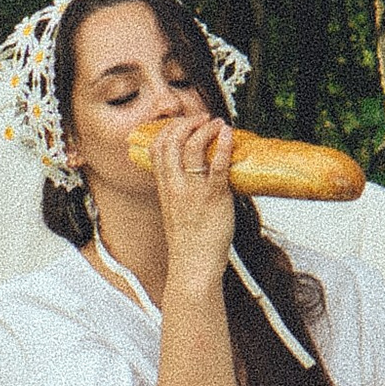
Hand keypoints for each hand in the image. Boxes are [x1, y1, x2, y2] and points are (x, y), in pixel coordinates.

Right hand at [143, 109, 236, 292]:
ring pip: (192, 147)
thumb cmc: (189, 243)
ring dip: (205, 129)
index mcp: (164, 188)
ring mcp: (193, 191)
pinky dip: (222, 144)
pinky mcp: (214, 197)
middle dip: (187, 123)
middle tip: (202, 119)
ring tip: (217, 123)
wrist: (194, 266)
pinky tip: (228, 134)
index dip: (168, 129)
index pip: (157, 148)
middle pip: (171, 141)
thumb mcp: (176, 211)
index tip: (183, 124)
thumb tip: (197, 176)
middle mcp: (174, 186)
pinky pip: (216, 164)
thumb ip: (180, 192)